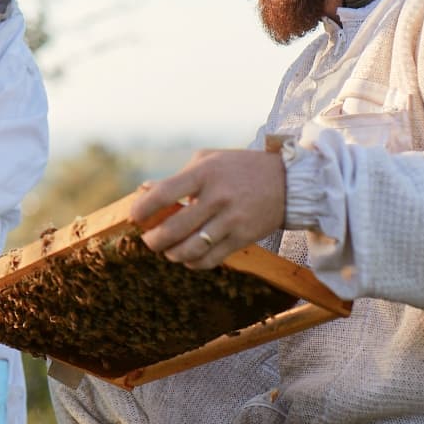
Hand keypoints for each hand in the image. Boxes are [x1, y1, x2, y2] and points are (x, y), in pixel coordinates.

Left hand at [133, 148, 285, 269]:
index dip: (143, 209)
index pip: (164, 194)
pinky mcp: (243, 237)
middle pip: (174, 229)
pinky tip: (188, 258)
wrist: (288, 181)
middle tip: (149, 241)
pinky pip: (211, 258)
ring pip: (190, 249)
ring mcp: (231, 219)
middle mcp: (217, 197)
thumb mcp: (209, 160)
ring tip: (168, 251)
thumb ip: (179, 176)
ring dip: (172, 254)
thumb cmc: (241, 168)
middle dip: (154, 240)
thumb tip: (145, 190)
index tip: (136, 217)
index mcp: (205, 174)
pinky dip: (194, 263)